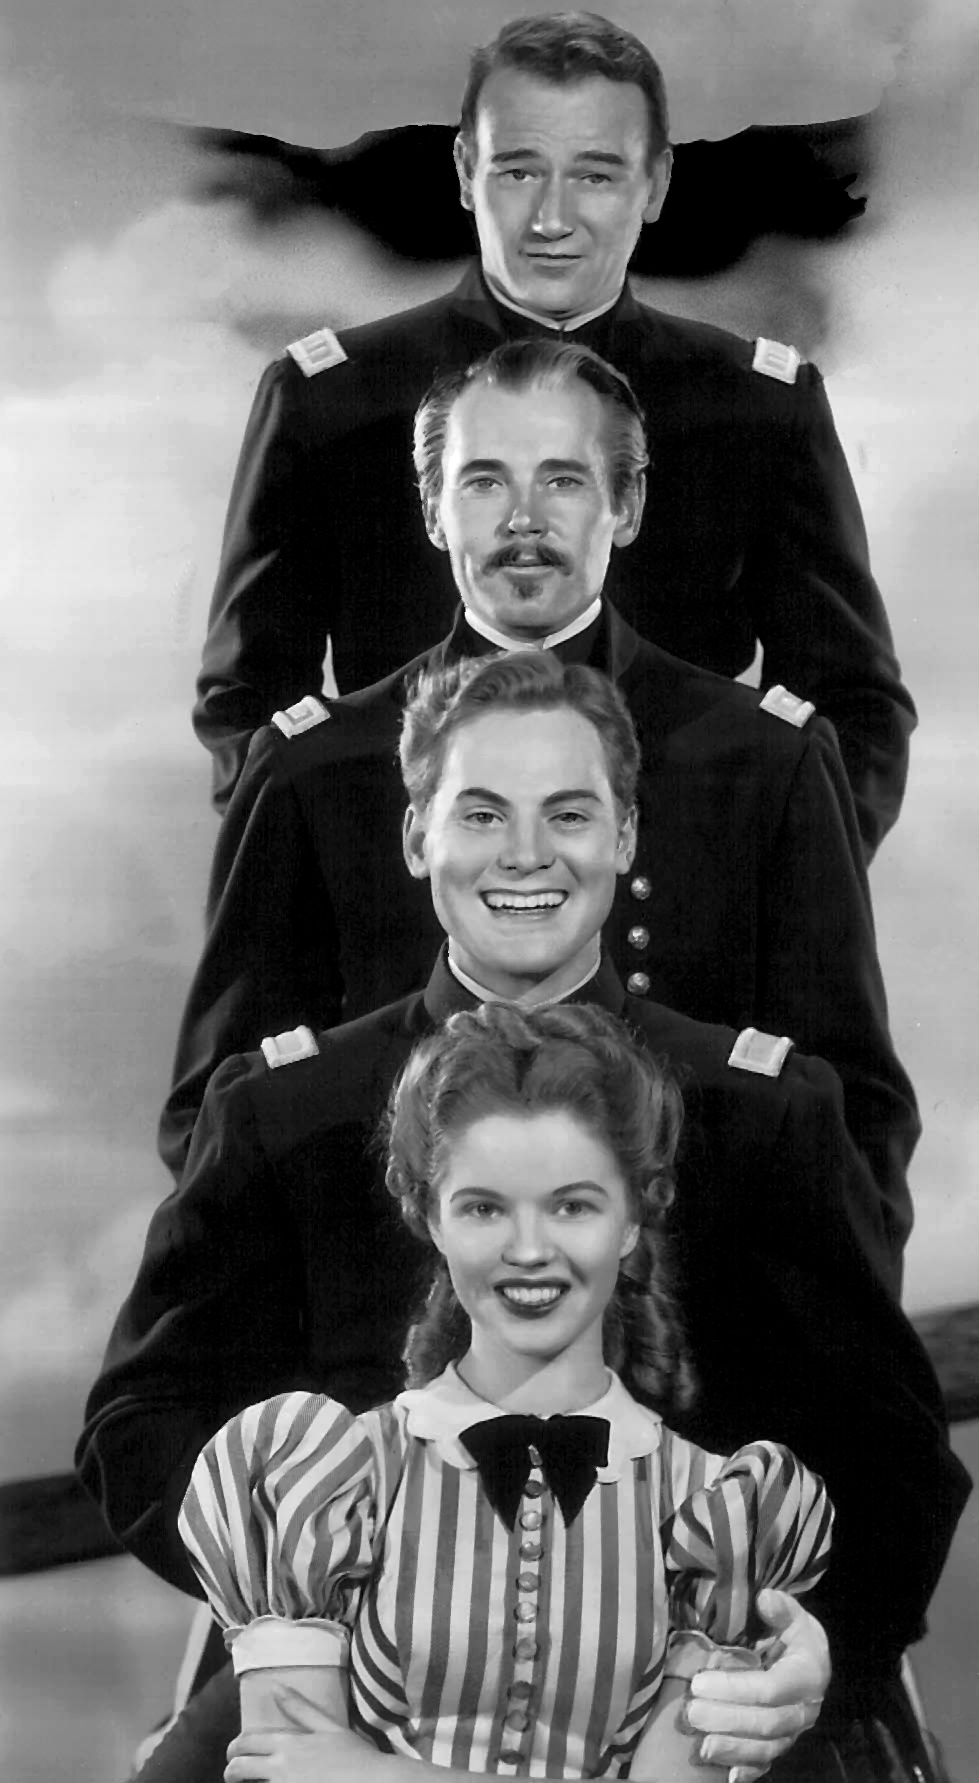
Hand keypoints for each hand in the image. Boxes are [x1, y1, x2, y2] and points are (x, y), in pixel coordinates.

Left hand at [226, 1688, 360, 1781]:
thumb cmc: (354, 1755)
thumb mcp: (328, 1727)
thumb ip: (300, 1708)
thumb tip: (275, 1687)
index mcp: (290, 1744)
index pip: (248, 1742)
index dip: (235, 1748)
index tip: (234, 1753)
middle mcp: (282, 1767)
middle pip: (240, 1767)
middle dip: (232, 1770)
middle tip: (234, 1773)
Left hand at [683, 1589, 830, 1780]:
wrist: (813, 1663)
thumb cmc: (796, 1637)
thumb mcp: (794, 1616)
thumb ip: (781, 1608)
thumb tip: (764, 1598)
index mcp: (807, 1676)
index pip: (771, 1689)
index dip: (735, 1689)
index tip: (700, 1682)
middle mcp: (804, 1709)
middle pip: (766, 1723)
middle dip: (727, 1720)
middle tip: (691, 1712)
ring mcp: (794, 1732)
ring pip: (766, 1749)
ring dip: (732, 1749)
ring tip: (700, 1746)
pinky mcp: (783, 1745)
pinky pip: (767, 1764)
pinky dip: (747, 1771)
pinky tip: (727, 1777)